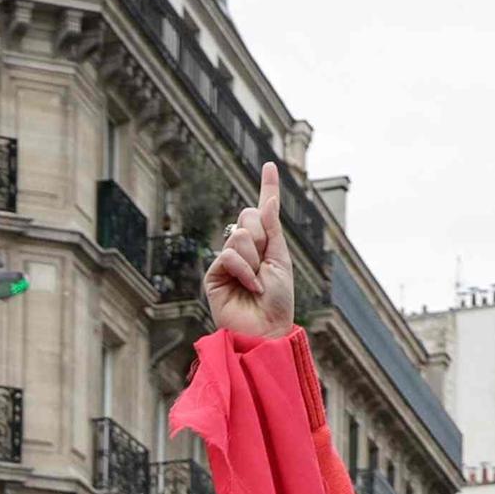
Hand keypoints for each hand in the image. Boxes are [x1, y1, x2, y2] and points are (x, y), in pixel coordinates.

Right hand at [206, 164, 300, 341]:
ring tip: (256, 282)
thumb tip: (268, 202)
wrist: (265, 328)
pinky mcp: (214, 274)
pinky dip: (243, 270)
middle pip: (249, 216)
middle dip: (261, 235)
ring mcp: (228, 260)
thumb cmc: (277, 301)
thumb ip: (272, 231)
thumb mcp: (280, 260)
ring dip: (254, 259)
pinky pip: (229, 255)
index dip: (268, 187)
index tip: (271, 165)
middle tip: (264, 264)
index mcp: (265, 243)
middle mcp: (245, 248)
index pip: (264, 210)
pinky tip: (248, 287)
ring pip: (239, 235)